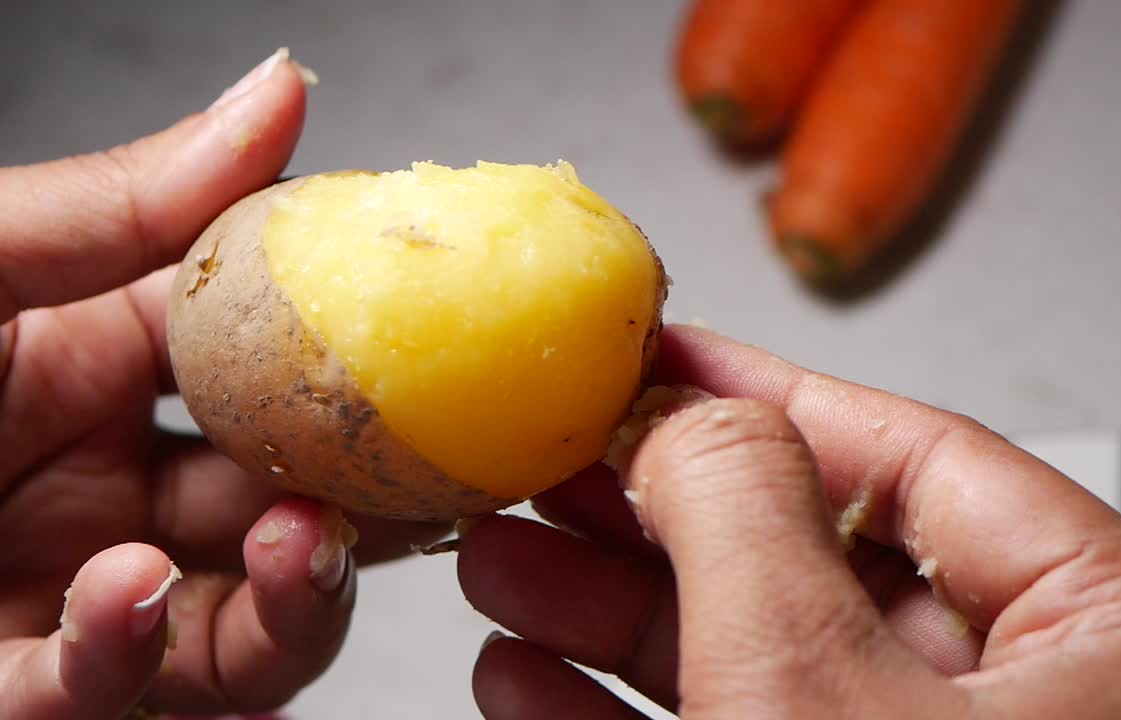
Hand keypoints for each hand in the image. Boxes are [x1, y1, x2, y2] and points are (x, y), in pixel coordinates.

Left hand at [0, 50, 445, 718]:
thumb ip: (132, 203)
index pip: (275, 362)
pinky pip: (120, 693)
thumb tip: (282, 94)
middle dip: (364, 502)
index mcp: (98, 364)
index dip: (363, 363)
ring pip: (250, 620)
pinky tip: (121, 601)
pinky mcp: (31, 691)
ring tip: (293, 547)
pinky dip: (137, 655)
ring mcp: (77, 593)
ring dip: (292, 593)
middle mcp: (108, 484)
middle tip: (406, 485)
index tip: (434, 355)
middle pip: (295, 503)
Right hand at [459, 325, 1120, 718]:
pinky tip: (535, 686)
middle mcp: (1060, 707)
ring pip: (769, 664)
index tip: (642, 356)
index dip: (758, 395)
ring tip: (504, 571)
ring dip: (619, 618)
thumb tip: (686, 408)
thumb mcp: (816, 685)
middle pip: (821, 561)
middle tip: (542, 468)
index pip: (921, 460)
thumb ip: (748, 512)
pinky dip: (630, 717)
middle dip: (652, 515)